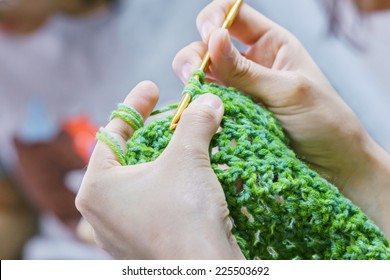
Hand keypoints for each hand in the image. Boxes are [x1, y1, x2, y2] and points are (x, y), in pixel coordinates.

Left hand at [76, 81, 243, 258]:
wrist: (205, 273)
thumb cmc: (183, 217)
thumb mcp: (186, 159)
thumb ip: (194, 123)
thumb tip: (208, 100)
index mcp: (98, 187)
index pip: (113, 133)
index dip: (135, 106)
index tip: (152, 88)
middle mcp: (104, 211)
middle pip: (130, 157)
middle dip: (156, 134)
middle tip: (175, 116)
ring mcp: (124, 230)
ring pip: (147, 180)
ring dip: (170, 159)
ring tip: (190, 142)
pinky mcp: (147, 241)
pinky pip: (158, 202)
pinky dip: (176, 184)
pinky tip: (195, 175)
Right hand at [172, 0, 389, 237]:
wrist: (332, 165)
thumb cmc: (323, 121)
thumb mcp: (287, 90)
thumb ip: (246, 70)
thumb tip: (212, 39)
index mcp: (271, 45)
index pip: (234, 15)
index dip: (215, 17)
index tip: (207, 34)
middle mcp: (251, 64)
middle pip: (209, 45)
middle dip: (195, 54)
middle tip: (194, 74)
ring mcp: (239, 91)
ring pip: (203, 75)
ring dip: (193, 81)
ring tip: (195, 95)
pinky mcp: (233, 116)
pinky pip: (207, 105)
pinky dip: (198, 107)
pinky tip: (199, 114)